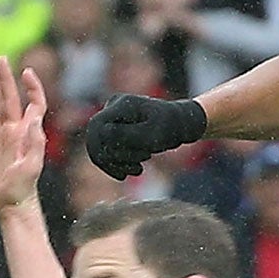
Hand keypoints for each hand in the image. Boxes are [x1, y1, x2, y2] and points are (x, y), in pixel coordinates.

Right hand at [0, 56, 46, 212]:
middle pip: (11, 99)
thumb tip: (34, 118)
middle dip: (7, 79)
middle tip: (2, 59)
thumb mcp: (32, 166)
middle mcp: (14, 131)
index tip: (26, 72)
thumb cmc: (24, 188)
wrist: (11, 204)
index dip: (32, 87)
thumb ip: (35, 142)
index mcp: (27, 132)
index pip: (33, 104)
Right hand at [84, 93, 206, 178]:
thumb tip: (102, 134)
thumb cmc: (171, 128)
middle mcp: (114, 107)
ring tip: (140, 168)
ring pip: (102, 145)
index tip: (121, 173)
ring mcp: (114, 116)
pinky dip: (118, 162)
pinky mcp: (116, 126)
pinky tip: (134, 170)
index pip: (96, 128)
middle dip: (115, 160)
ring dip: (119, 162)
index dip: (101, 152)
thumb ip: (127, 134)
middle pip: (97, 139)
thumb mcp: (152, 135)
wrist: (182, 124)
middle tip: (137, 169)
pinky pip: (107, 147)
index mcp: (122, 104)